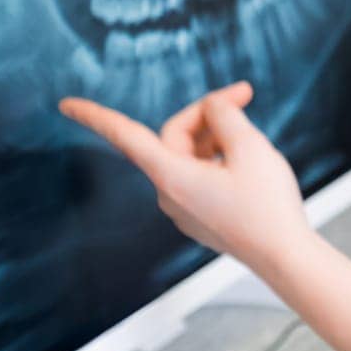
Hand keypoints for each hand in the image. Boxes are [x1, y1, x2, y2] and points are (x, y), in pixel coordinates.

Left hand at [59, 82, 313, 275]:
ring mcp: (184, 209)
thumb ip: (225, 115)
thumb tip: (212, 107)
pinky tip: (247, 161)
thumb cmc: (267, 204)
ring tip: (254, 135)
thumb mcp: (250, 146)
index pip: (125, 136)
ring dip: (216, 136)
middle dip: (208, 113)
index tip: (65, 105)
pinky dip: (218, 158)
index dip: (95, 116)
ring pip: (190, 156)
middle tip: (246, 94)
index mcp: (173, 176)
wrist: (285, 255)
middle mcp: (170, 194)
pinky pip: (199, 176)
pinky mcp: (200, 217)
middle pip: (175, 137)